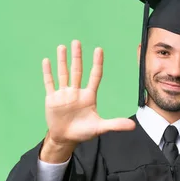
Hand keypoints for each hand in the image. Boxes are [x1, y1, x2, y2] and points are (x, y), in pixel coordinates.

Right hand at [40, 41, 134, 161]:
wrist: (65, 138)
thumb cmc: (83, 132)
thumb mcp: (100, 128)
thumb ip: (115, 124)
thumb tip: (133, 126)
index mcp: (89, 96)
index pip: (95, 76)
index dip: (97, 63)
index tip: (98, 50)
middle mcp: (76, 92)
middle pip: (77, 71)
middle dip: (77, 57)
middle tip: (76, 42)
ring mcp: (64, 94)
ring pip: (63, 74)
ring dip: (62, 61)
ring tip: (62, 47)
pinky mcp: (52, 99)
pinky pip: (50, 83)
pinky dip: (48, 73)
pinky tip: (47, 61)